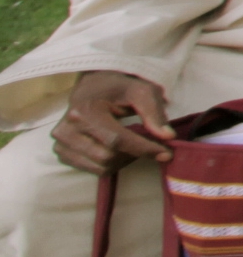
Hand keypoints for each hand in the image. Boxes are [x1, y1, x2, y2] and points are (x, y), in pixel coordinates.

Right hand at [51, 72, 174, 172]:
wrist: (93, 86)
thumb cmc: (118, 88)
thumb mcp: (141, 91)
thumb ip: (154, 113)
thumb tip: (167, 137)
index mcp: (84, 111)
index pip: (116, 140)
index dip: (144, 149)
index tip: (166, 153)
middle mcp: (66, 130)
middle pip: (108, 157)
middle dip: (134, 153)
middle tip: (150, 144)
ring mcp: (61, 143)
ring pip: (101, 167)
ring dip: (124, 160)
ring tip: (133, 144)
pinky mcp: (62, 153)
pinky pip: (92, 170)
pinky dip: (111, 164)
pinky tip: (118, 149)